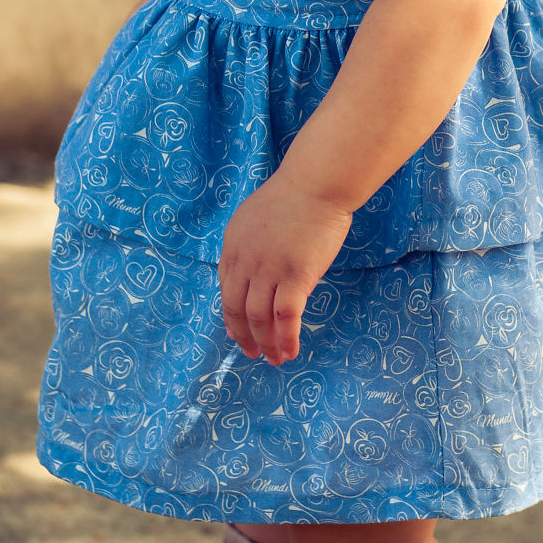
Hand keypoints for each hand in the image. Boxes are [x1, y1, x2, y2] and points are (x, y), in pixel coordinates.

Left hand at [218, 171, 352, 364]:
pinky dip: (287, 338)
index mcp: (233, 246)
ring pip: (260, 318)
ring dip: (266, 344)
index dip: (232, 317)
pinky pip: (287, 317)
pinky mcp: (295, 276)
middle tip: (253, 354)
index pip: (227, 290)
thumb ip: (251, 246)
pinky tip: (292, 350)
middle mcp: (245, 261)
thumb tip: (255, 276)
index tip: (237, 333)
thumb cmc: (294, 196)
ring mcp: (269, 270)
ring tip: (275, 359)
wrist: (316, 184)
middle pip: (238, 309)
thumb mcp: (257, 218)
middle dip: (244, 337)